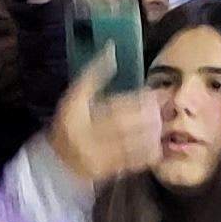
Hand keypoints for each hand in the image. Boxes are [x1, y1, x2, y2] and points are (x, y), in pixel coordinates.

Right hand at [43, 59, 159, 185]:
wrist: (57, 162)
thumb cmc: (69, 122)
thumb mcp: (75, 96)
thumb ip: (94, 74)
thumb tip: (111, 49)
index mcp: (75, 114)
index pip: (106, 104)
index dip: (132, 99)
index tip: (151, 91)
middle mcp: (84, 136)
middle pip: (119, 125)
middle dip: (144, 115)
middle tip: (163, 105)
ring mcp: (95, 157)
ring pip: (127, 145)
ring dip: (149, 133)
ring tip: (163, 121)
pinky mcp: (106, 173)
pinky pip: (130, 163)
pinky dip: (146, 153)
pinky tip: (158, 144)